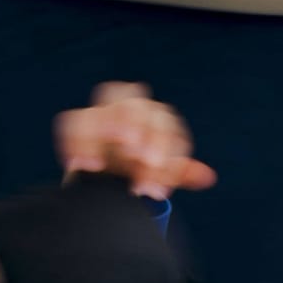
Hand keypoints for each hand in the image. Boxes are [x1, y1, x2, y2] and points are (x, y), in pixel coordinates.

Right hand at [55, 82, 218, 200]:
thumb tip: (208, 177)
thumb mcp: (161, 174)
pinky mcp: (79, 125)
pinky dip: (78, 142)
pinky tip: (81, 165)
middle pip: (136, 103)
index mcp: (154, 117)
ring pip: (108, 104)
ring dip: (109, 128)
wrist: (105, 180)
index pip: (162, 121)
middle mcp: (129, 108)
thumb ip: (181, 173)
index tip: (157, 172)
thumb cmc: (138, 170)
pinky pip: (74, 123)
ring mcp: (103, 113)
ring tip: (106, 165)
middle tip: (140, 160)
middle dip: (139, 127)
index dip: (163, 146)